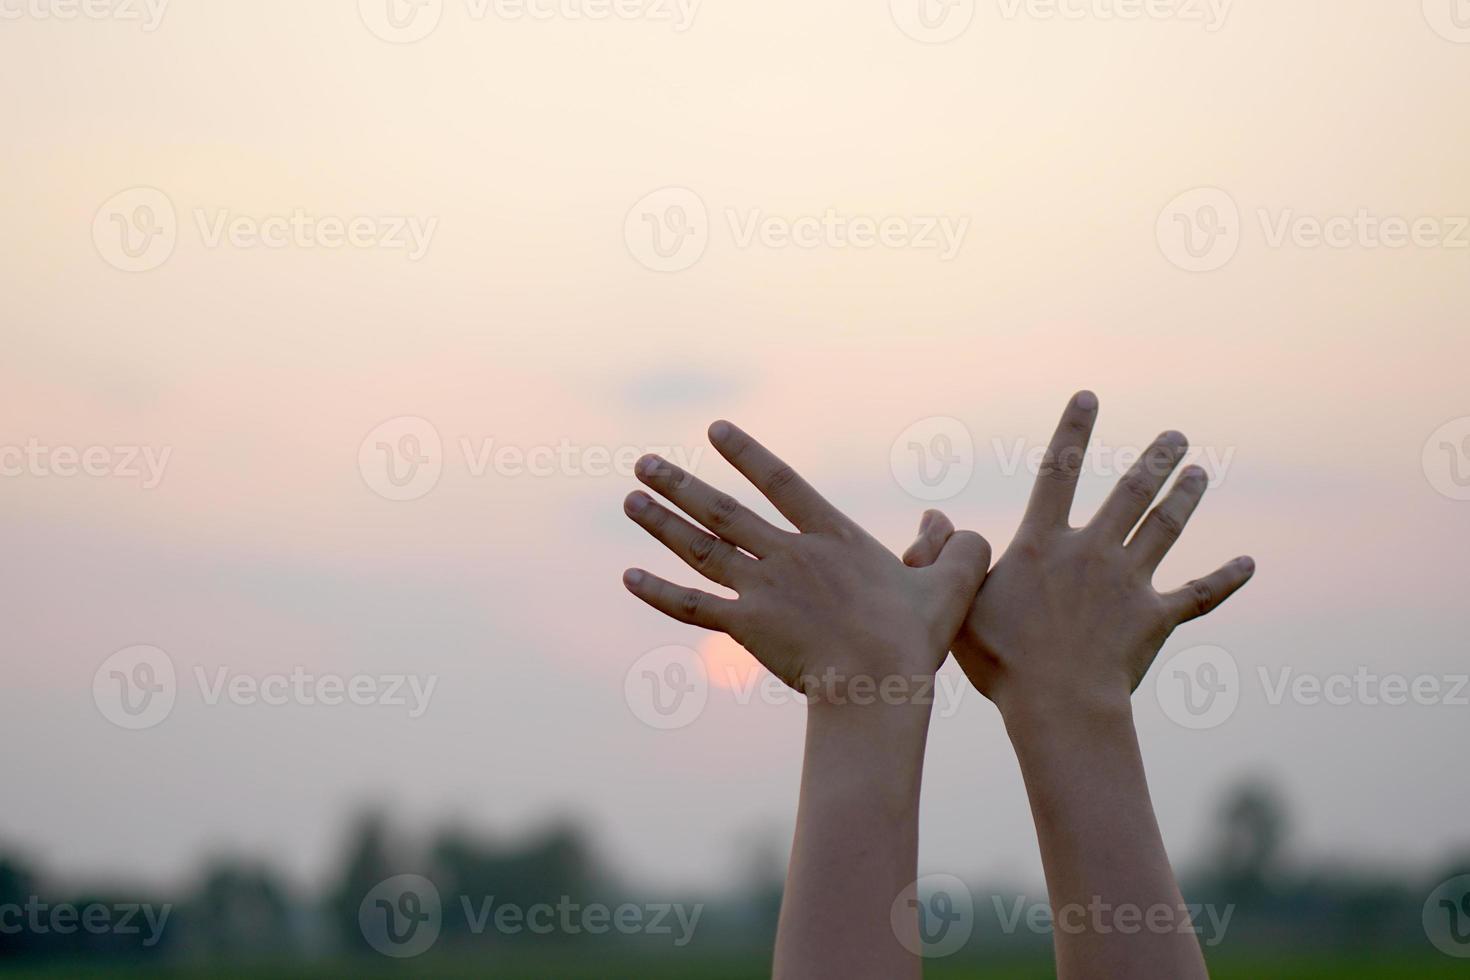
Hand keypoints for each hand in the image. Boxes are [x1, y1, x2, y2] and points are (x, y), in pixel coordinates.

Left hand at [622, 421, 988, 705]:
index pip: (781, 481)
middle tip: (643, 462)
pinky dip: (658, 591)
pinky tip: (628, 577)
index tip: (715, 431)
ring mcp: (762, 589)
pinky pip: (691, 606)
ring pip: (701, 548)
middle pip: (723, 510)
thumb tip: (944, 523)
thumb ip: (954, 547)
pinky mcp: (744, 627)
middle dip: (681, 483)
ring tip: (629, 499)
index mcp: (831, 537)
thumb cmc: (916, 637)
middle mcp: (788, 554)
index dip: (747, 454)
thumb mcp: (951, 583)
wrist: (876, 682)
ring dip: (661, 522)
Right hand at [903, 391, 1254, 721]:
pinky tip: (1248, 564)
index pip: (1058, 472)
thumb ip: (950, 556)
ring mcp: (1129, 584)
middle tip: (1176, 437)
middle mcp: (1092, 552)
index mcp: (1043, 544)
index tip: (1089, 396)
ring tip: (1200, 472)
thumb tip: (936, 517)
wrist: (1059, 705)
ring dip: (1184, 498)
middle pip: (1130, 493)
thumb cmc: (1001, 660)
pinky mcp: (1156, 619)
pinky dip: (1225, 579)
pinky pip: (1198, 595)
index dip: (1072, 431)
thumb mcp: (958, 603)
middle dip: (1155, 459)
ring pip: (1164, 528)